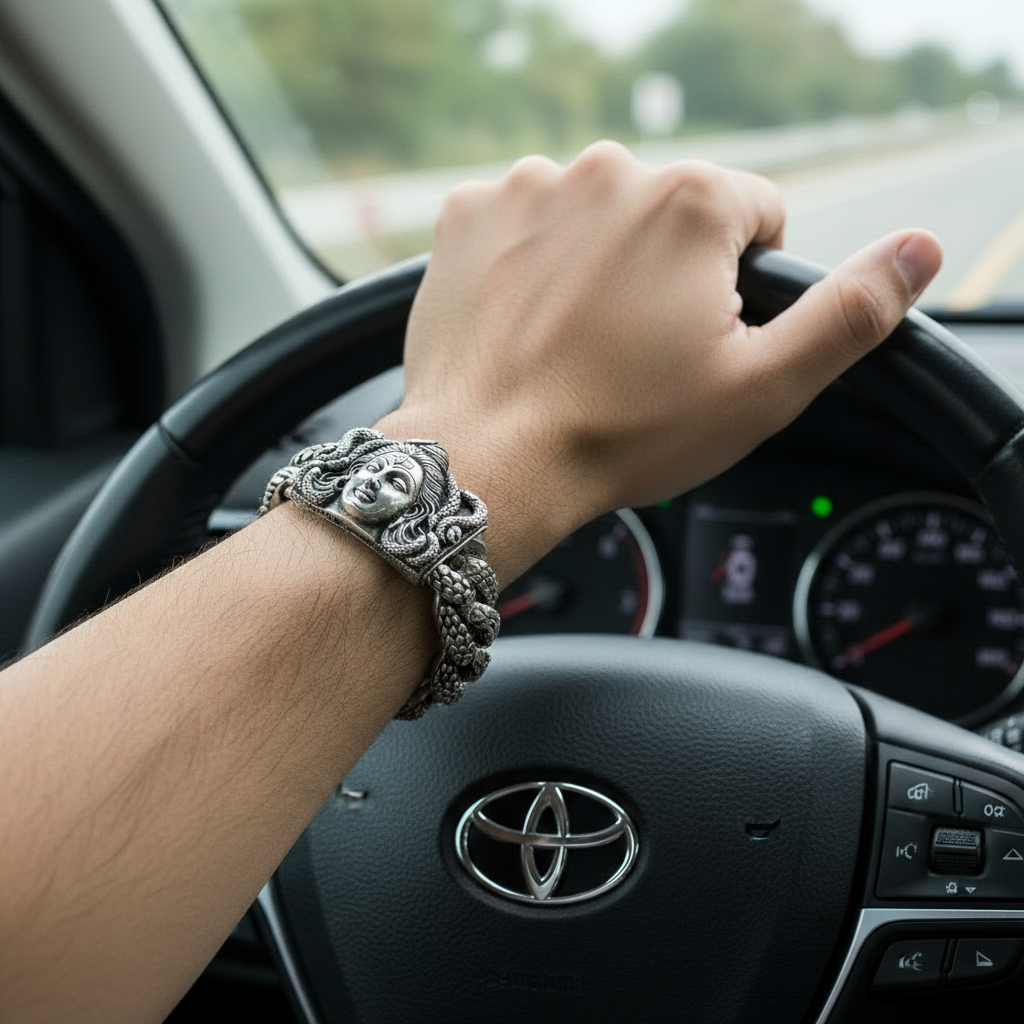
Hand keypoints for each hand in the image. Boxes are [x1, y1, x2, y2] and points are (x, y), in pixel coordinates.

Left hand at [379, 141, 940, 581]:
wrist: (488, 462)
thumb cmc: (619, 434)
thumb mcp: (762, 388)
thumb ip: (850, 313)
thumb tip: (916, 252)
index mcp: (690, 202)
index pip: (755, 214)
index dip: (741, 283)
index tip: (703, 336)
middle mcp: (605, 172)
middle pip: (670, 215)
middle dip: (667, 274)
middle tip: (636, 352)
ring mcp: (526, 190)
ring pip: (595, 219)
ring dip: (596, 267)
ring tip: (579, 344)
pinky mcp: (468, 217)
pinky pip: (524, 227)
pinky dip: (530, 266)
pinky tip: (530, 324)